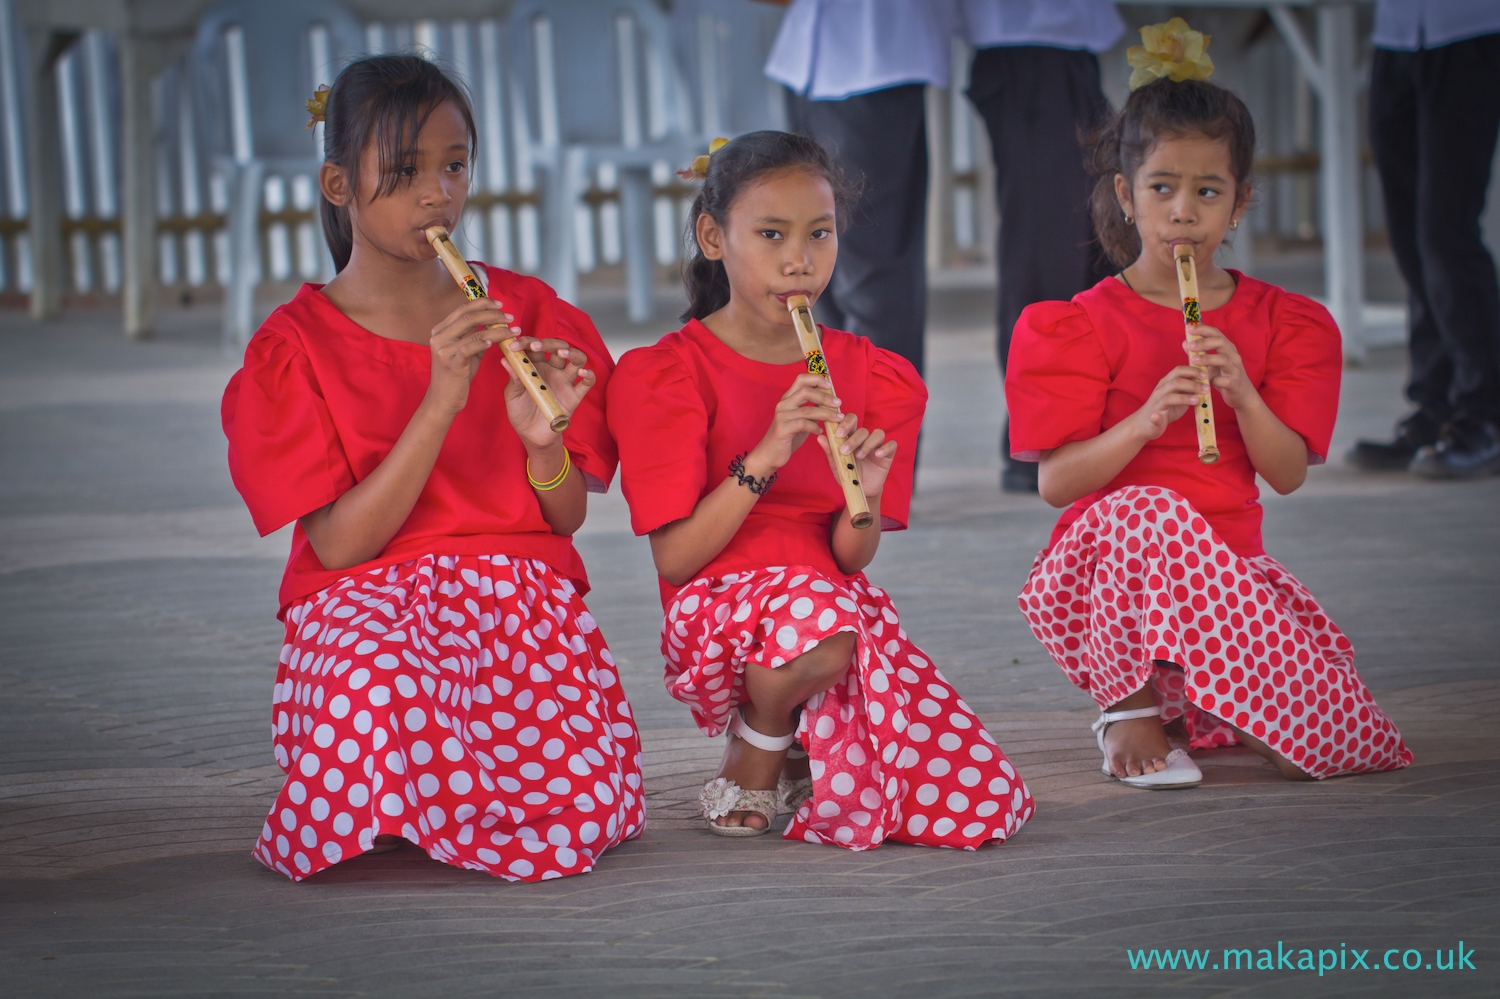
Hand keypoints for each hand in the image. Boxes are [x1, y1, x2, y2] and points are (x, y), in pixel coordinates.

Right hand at [426, 298, 512, 415]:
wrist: (443, 399)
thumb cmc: (456, 376)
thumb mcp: (466, 352)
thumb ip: (476, 336)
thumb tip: (494, 323)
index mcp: (441, 330)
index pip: (463, 309)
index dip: (482, 303)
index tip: (500, 305)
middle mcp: (439, 336)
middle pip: (468, 316)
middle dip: (492, 313)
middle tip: (509, 316)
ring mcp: (443, 349)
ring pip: (473, 331)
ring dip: (496, 329)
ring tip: (512, 330)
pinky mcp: (451, 363)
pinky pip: (470, 347)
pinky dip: (484, 342)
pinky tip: (496, 342)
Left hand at [501, 336, 595, 447]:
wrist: (532, 437)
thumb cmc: (521, 414)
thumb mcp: (512, 397)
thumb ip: (513, 379)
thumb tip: (505, 360)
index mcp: (535, 367)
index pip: (533, 347)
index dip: (525, 342)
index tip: (514, 347)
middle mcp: (552, 370)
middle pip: (557, 347)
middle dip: (548, 343)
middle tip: (536, 347)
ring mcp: (565, 382)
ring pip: (576, 359)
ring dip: (572, 352)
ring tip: (562, 353)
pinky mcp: (575, 396)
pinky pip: (587, 383)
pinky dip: (589, 375)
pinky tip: (582, 373)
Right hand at [745, 372, 841, 475]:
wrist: (769, 454)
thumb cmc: (787, 437)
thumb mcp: (801, 420)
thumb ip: (812, 410)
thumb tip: (830, 402)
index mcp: (788, 398)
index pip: (801, 379)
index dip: (816, 379)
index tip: (830, 385)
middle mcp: (783, 404)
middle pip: (806, 391)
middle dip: (825, 396)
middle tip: (838, 403)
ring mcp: (782, 416)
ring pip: (808, 409)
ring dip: (826, 413)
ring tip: (838, 418)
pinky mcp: (782, 429)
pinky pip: (803, 424)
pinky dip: (815, 427)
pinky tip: (820, 431)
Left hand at [817, 412, 896, 498]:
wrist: (861, 490)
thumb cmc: (848, 474)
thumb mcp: (837, 464)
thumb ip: (830, 451)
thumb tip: (820, 437)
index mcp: (852, 436)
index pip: (851, 420)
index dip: (845, 423)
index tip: (837, 433)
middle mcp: (865, 438)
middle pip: (863, 429)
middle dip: (853, 438)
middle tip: (844, 450)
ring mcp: (877, 445)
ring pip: (877, 434)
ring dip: (867, 444)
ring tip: (858, 456)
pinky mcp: (888, 454)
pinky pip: (891, 445)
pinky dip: (885, 448)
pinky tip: (877, 455)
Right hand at [1131, 366, 1207, 440]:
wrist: (1144, 424)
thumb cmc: (1165, 409)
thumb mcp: (1179, 396)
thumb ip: (1189, 390)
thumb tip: (1206, 383)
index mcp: (1166, 383)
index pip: (1178, 370)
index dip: (1192, 370)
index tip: (1205, 374)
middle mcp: (1160, 391)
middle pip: (1175, 381)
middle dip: (1192, 383)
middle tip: (1206, 387)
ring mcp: (1156, 404)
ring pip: (1168, 397)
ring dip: (1183, 397)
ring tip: (1197, 400)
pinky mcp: (1153, 418)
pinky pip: (1154, 417)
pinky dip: (1156, 418)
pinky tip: (1159, 418)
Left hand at [1185, 326, 1258, 410]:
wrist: (1242, 395)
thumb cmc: (1224, 377)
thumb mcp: (1211, 364)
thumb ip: (1199, 353)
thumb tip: (1185, 342)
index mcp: (1227, 349)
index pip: (1216, 333)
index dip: (1203, 329)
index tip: (1189, 328)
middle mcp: (1233, 356)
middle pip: (1221, 342)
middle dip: (1204, 342)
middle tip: (1190, 345)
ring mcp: (1235, 370)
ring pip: (1223, 359)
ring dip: (1207, 358)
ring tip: (1194, 360)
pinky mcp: (1234, 384)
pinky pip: (1225, 380)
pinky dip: (1215, 380)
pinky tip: (1205, 381)